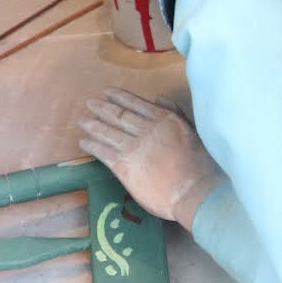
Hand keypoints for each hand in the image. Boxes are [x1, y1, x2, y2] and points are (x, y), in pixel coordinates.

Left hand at [77, 87, 222, 225]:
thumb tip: (159, 97)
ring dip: (93, 125)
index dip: (119, 97)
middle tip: (89, 103)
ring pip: (107, 132)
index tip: (107, 92)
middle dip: (102, 108)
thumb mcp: (191, 130)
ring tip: (82, 120)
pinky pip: (103, 152)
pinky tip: (84, 142)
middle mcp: (145, 129)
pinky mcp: (124, 166)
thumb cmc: (199, 163)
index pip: (136, 104)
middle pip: (118, 116)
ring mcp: (133, 147)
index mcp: (162, 119)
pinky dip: (92, 145)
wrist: (194, 189)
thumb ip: (174, 112)